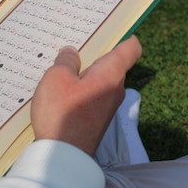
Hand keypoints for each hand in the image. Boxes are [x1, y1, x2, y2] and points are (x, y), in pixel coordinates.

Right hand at [30, 36, 141, 155]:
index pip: (131, 48)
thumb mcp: (56, 78)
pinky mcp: (98, 120)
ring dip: (85, 76)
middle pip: (112, 64)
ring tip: (62, 71)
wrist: (64, 156)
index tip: (110, 31)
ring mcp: (108, 107)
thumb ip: (65, 61)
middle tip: (74, 49)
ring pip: (100, 82)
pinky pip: (93, 97)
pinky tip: (61, 94)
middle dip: (95, 56)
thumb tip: (71, 53)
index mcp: (111, 73)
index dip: (124, 37)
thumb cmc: (62, 114)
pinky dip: (81, 92)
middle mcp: (116, 89)